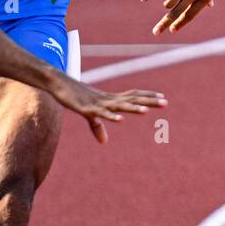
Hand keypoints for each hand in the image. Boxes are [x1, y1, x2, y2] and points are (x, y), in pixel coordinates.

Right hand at [47, 73, 166, 144]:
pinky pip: (101, 114)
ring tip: (145, 111)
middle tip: (166, 102)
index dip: (147, 96)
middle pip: (132, 99)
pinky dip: (110, 116)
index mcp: (111, 99)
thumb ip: (97, 127)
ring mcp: (99, 103)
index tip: (163, 97)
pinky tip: (120, 119)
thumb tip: (104, 142)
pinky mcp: (87, 109)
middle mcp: (108, 99)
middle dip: (148, 101)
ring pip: (119, 105)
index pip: (133, 95)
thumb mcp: (88, 114)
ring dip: (132, 108)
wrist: (58, 83)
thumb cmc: (75, 97)